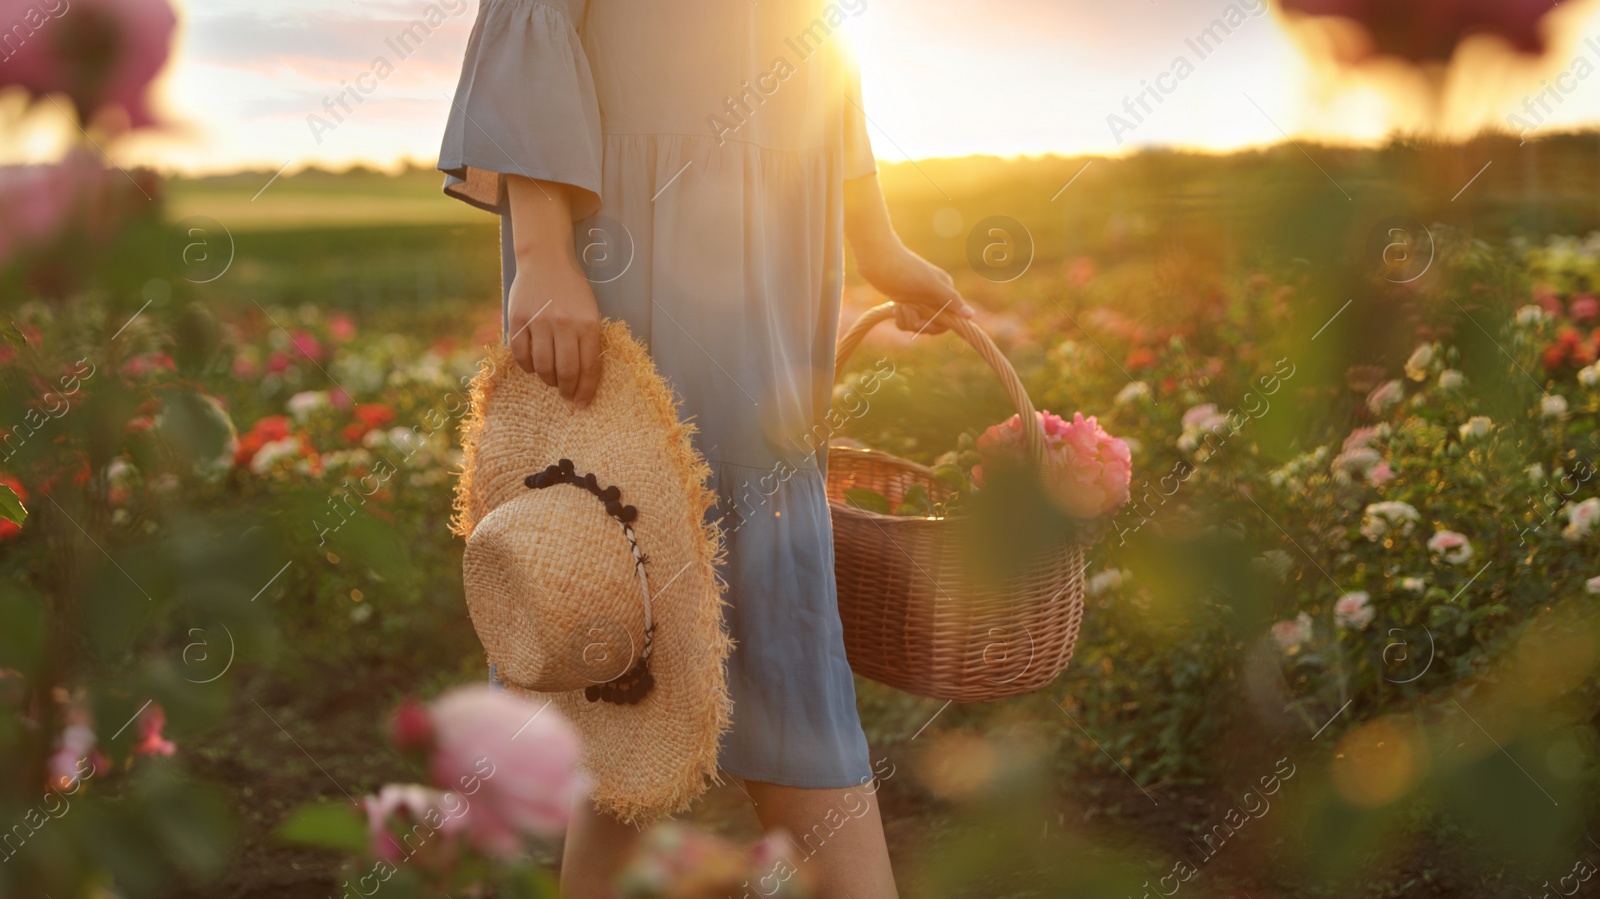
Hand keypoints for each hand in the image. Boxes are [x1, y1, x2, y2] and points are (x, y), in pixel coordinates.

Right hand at [507, 253, 600, 408]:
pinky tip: (533, 365)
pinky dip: (527, 366)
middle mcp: (564, 324)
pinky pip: (521, 355)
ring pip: (542, 367)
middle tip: (566, 395)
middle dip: (566, 390)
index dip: (586, 390)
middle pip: (565, 372)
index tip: (583, 404)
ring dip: (547, 379)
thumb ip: (587, 341)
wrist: (545, 259)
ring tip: (550, 378)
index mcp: (588, 323)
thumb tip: (581, 378)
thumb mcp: (589, 311)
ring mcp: (539, 322)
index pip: (589, 367)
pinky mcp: (517, 320)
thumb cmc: (571, 288)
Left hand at [857, 241, 974, 334]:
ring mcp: (918, 299)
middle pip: (933, 324)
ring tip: (899, 306)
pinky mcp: (905, 301)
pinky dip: (900, 317)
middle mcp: (934, 296)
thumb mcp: (929, 286)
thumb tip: (971, 315)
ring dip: (907, 320)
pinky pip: (907, 320)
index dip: (936, 325)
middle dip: (918, 323)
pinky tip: (894, 307)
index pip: (950, 319)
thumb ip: (950, 300)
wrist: (876, 258)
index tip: (922, 323)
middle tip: (907, 310)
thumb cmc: (904, 269)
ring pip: (918, 324)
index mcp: (945, 290)